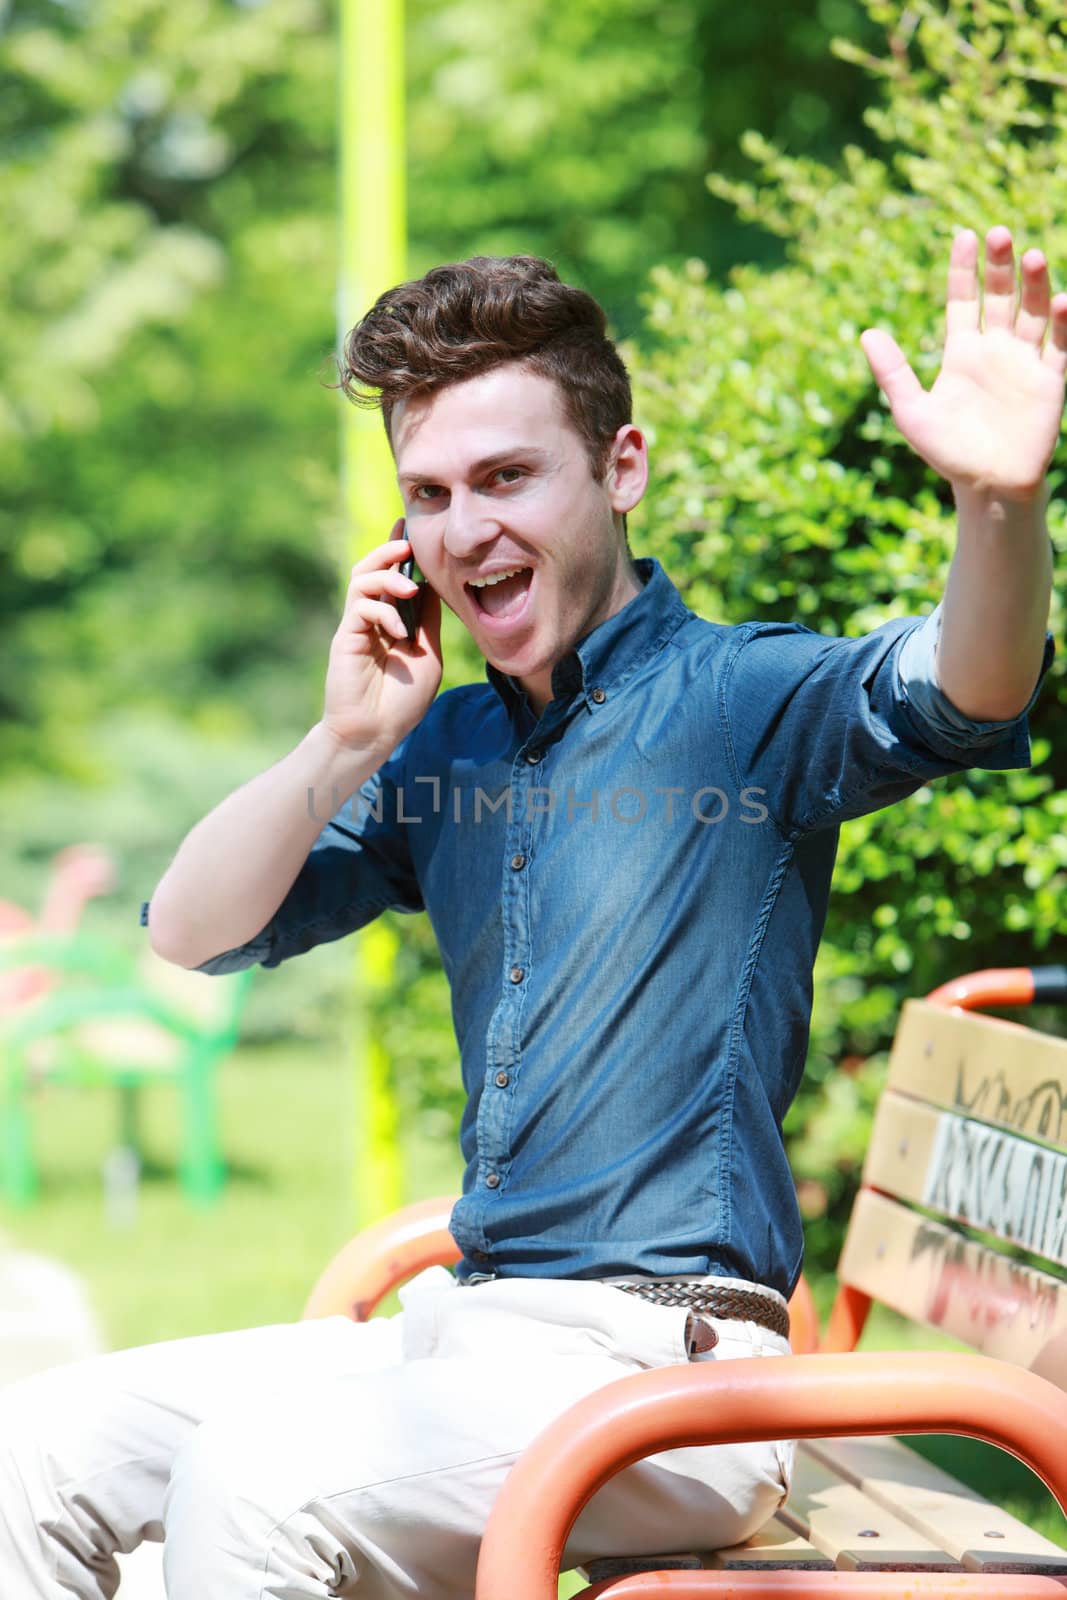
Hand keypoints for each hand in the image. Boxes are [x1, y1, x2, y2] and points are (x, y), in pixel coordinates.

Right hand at [320, 520, 442, 758]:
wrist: (375, 733)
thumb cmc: (402, 701)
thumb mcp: (428, 656)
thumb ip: (428, 622)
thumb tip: (435, 587)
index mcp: (392, 620)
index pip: (395, 577)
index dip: (400, 551)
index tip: (409, 527)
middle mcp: (372, 618)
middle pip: (372, 569)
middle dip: (388, 551)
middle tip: (407, 544)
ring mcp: (357, 627)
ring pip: (361, 580)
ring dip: (386, 576)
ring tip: (408, 587)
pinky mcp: (346, 638)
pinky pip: (361, 609)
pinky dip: (383, 614)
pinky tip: (399, 634)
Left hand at [860, 225, 1066, 501]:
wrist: (987, 487)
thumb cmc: (947, 453)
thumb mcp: (911, 412)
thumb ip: (892, 373)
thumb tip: (866, 333)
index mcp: (962, 352)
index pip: (963, 299)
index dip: (964, 269)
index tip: (964, 236)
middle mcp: (995, 350)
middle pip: (1001, 297)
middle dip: (1000, 266)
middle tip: (999, 234)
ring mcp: (1024, 363)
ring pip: (1033, 312)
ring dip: (1036, 284)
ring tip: (1032, 256)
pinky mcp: (1050, 381)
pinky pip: (1061, 346)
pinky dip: (1064, 323)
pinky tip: (1062, 300)